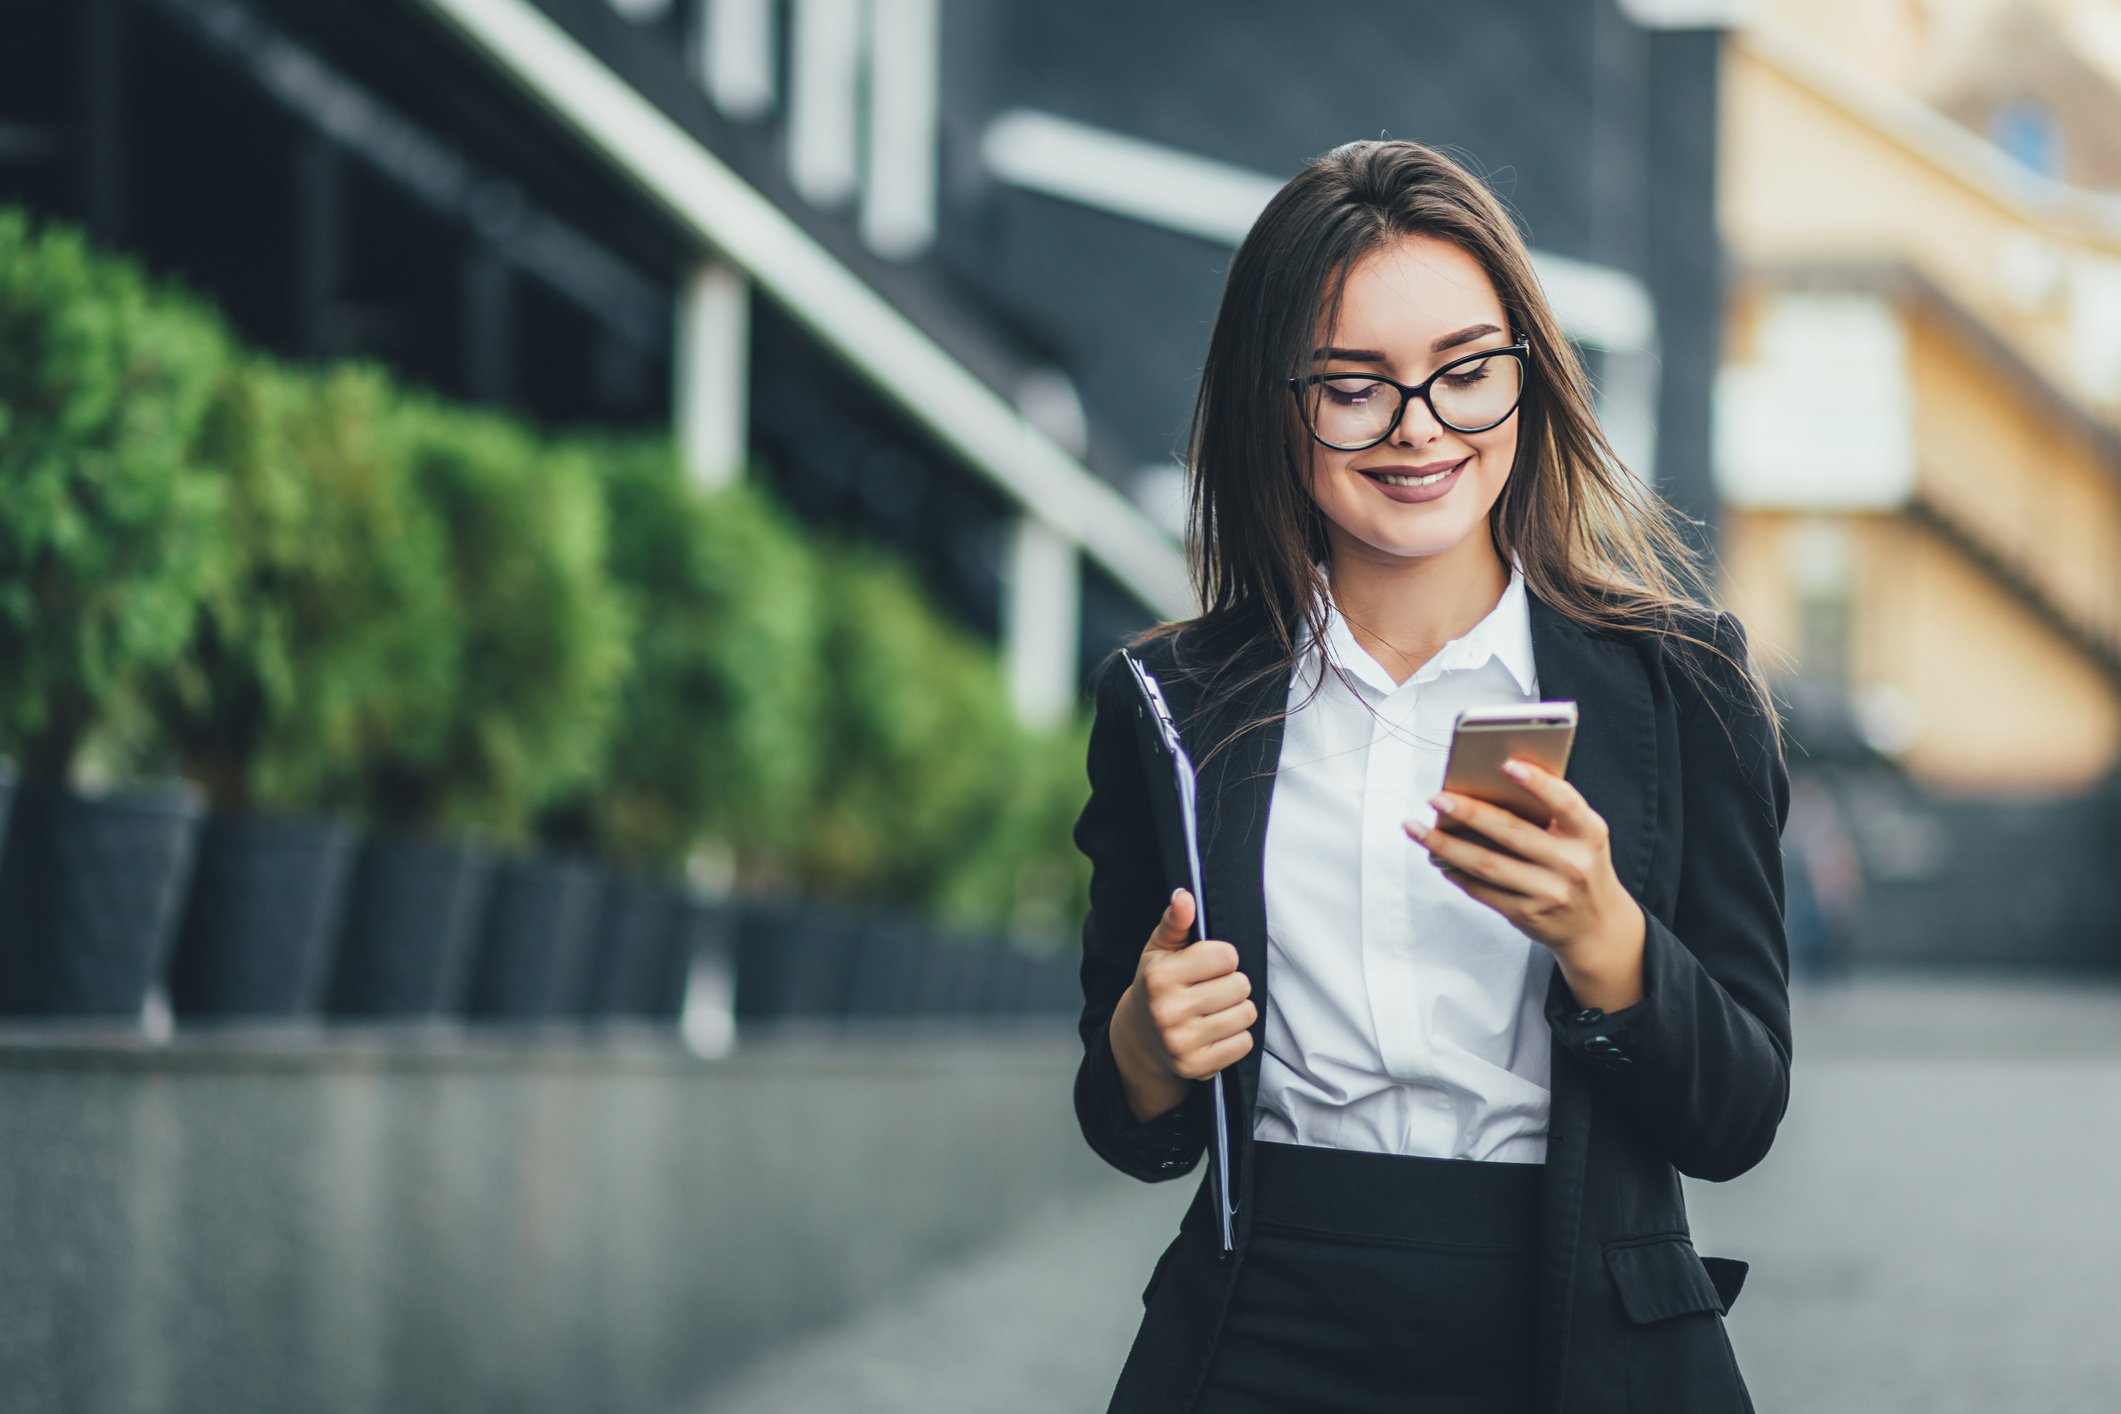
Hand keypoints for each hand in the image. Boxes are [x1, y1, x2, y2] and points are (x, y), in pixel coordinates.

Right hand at [1108, 889, 1255, 1121]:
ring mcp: (1181, 1042)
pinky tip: (1215, 1032)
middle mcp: (1167, 1010)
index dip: (1222, 957)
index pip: (1226, 956)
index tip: (1207, 965)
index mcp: (1160, 976)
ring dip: (1237, 1010)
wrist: (1139, 1037)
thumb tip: (1185, 896)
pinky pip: (1244, 1044)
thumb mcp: (1160, 949)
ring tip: (1215, 1009)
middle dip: (1232, 984)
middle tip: (1212, 989)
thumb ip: (1176, 921)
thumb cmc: (1157, 984)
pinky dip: (1236, 1037)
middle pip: (1240, 985)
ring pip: (1246, 1014)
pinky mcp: (1196, 1066)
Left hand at [1402, 758, 1644, 970]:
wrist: (1597, 925)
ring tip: (1416, 828)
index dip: (1537, 783)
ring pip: (1487, 864)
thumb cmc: (1580, 865)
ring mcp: (1549, 892)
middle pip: (1512, 833)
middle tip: (1436, 798)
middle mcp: (1572, 864)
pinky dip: (1456, 872)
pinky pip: (1482, 890)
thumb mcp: (1581, 836)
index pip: (1564, 803)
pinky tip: (1437, 857)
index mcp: (1589, 834)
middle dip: (1469, 813)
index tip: (1505, 764)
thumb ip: (1550, 812)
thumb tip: (1489, 784)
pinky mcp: (1527, 914)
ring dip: (1446, 845)